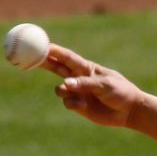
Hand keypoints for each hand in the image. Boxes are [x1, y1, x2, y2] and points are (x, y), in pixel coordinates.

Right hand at [39, 44, 156, 151]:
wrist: (130, 111)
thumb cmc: (121, 92)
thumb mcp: (105, 85)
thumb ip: (85, 84)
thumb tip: (65, 85)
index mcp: (86, 67)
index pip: (65, 56)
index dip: (52, 50)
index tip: (38, 44)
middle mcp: (79, 78)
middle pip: (55, 67)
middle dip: (41, 62)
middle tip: (26, 58)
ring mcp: (78, 91)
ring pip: (59, 88)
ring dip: (62, 90)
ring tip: (73, 92)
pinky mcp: (79, 105)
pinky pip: (67, 102)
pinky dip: (71, 103)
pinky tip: (83, 106)